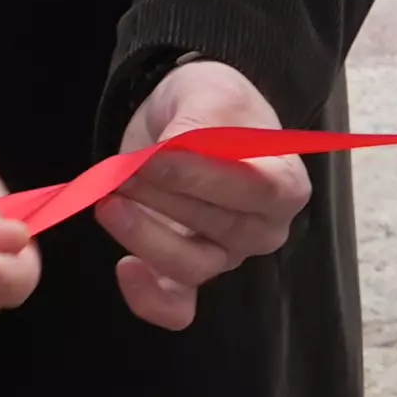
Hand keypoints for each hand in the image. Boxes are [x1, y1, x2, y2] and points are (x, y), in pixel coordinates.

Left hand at [94, 60, 305, 331]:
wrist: (185, 120)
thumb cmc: (211, 105)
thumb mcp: (210, 91)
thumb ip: (200, 119)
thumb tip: (174, 151)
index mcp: (285, 184)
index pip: (256, 190)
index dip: (203, 177)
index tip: (156, 156)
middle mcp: (262, 228)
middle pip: (219, 228)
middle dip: (163, 197)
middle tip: (124, 168)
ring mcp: (225, 255)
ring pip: (192, 265)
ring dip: (144, 235)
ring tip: (111, 198)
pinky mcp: (185, 273)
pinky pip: (175, 305)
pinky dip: (148, 297)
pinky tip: (125, 267)